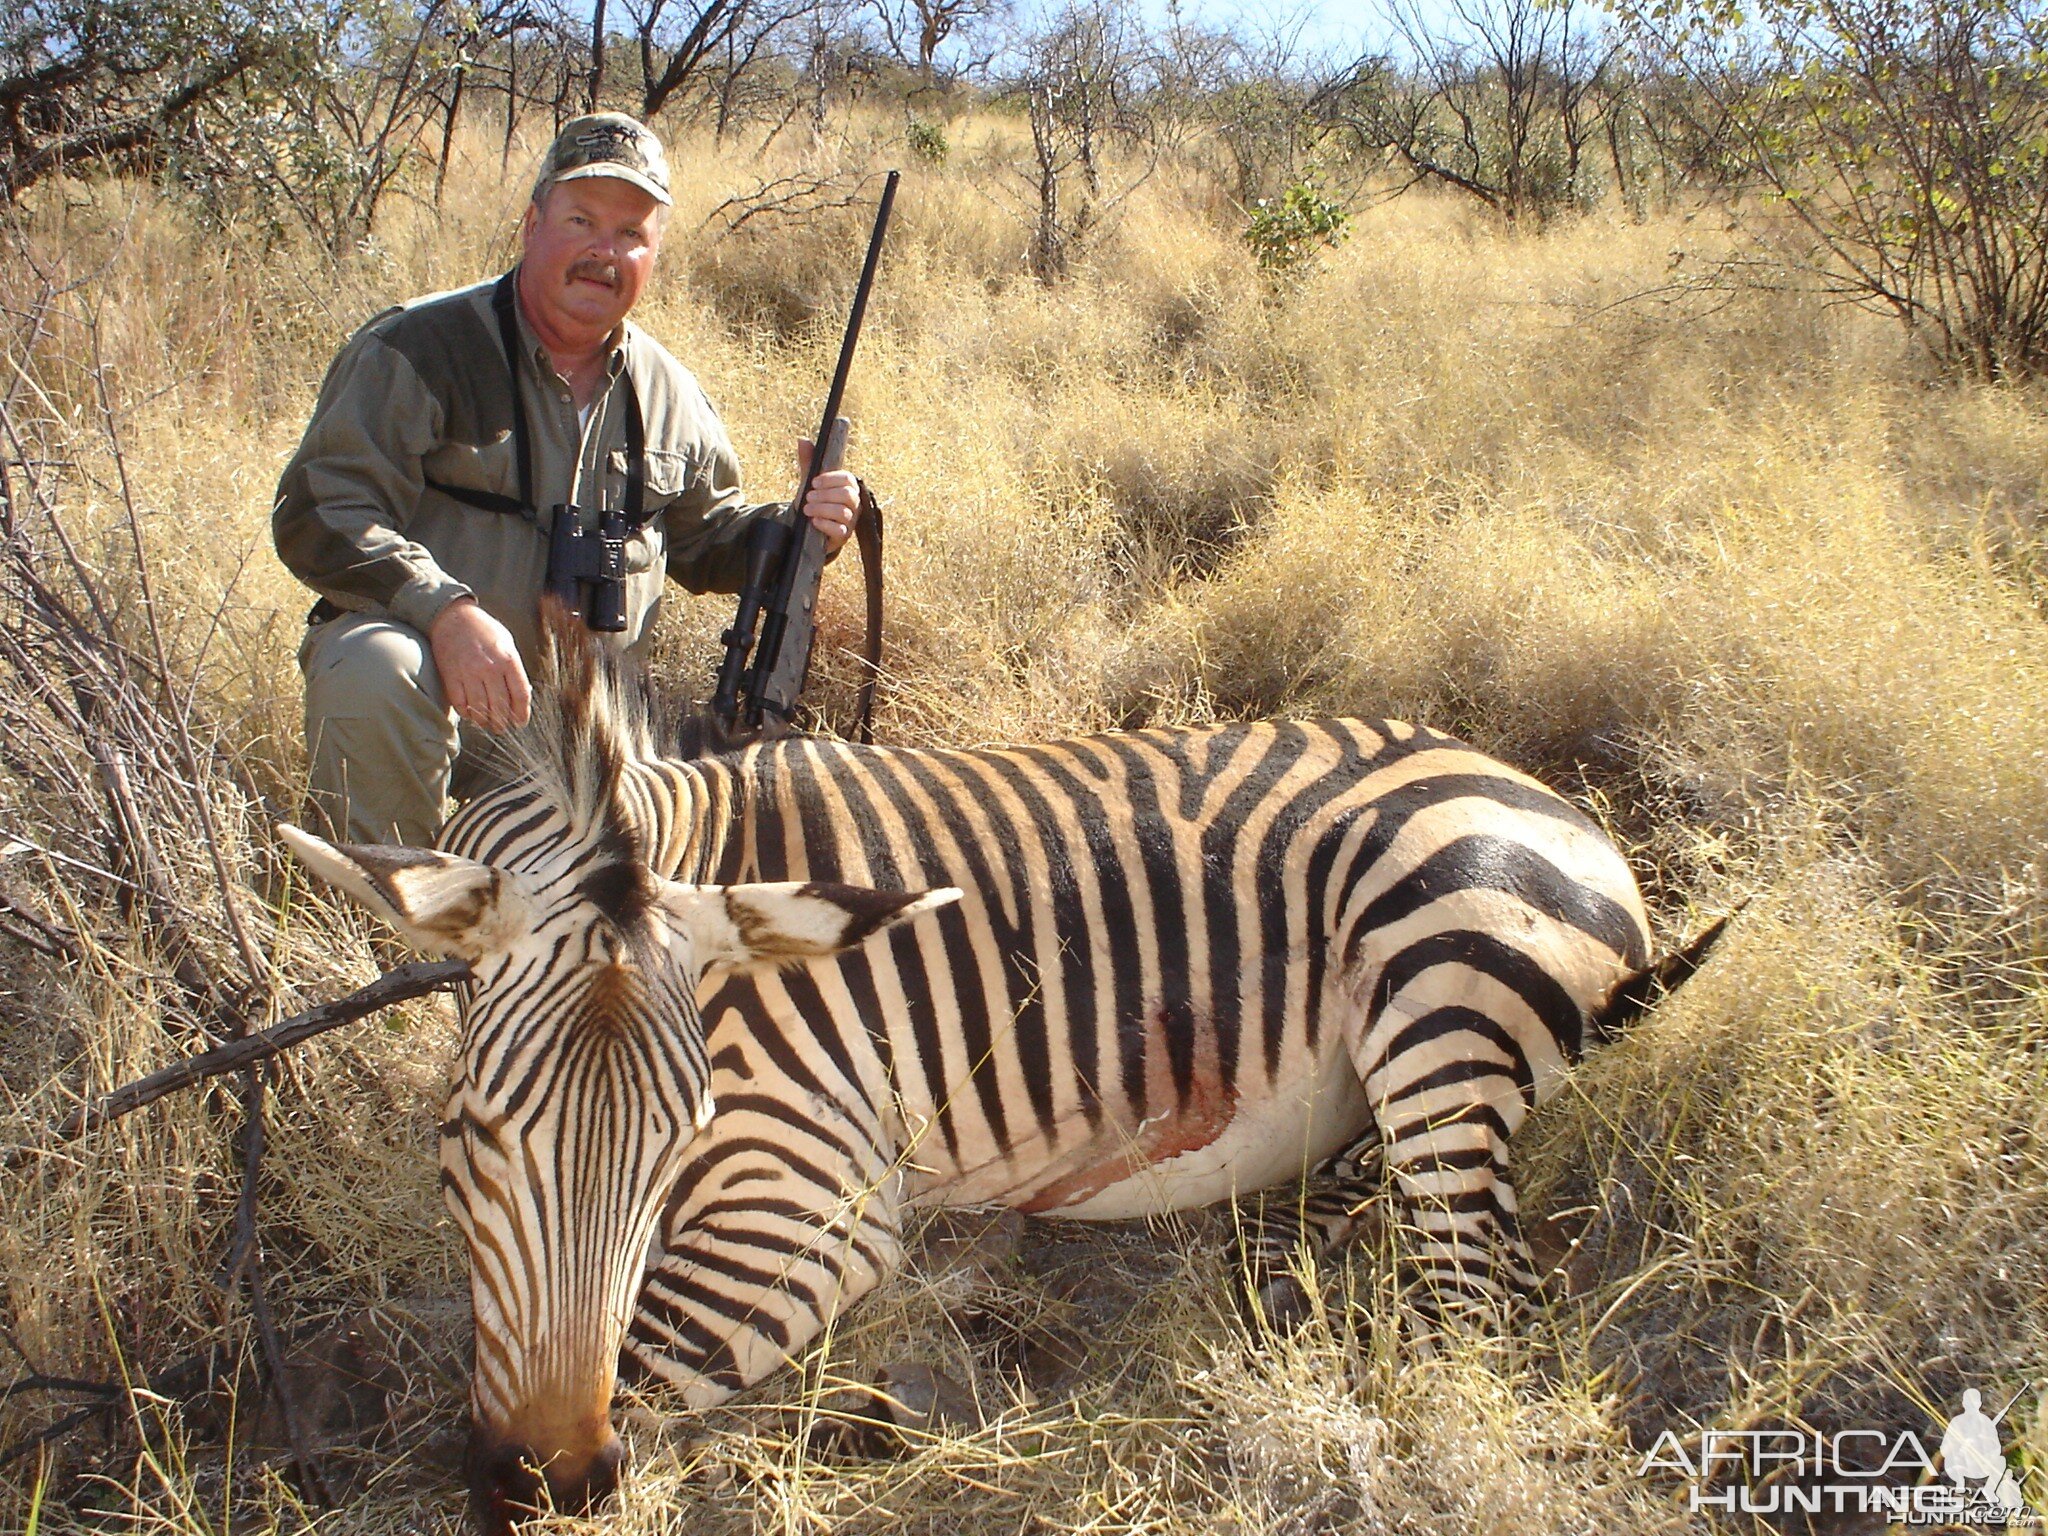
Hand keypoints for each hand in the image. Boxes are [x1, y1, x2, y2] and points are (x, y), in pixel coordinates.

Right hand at [428, 598, 531, 733]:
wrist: (453, 617)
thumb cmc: (484, 631)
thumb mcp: (507, 644)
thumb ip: (514, 669)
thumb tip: (522, 696)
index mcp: (508, 659)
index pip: (521, 695)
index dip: (522, 713)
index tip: (520, 722)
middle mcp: (490, 668)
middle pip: (501, 707)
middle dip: (504, 723)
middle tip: (503, 727)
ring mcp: (469, 673)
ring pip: (481, 709)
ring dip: (486, 722)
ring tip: (488, 724)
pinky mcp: (451, 677)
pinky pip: (461, 704)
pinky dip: (467, 714)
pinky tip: (472, 714)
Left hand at [797, 437, 859, 554]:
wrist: (809, 525)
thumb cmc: (814, 500)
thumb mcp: (809, 481)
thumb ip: (808, 461)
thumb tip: (802, 440)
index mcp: (848, 486)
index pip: (847, 478)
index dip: (831, 479)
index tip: (814, 482)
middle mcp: (854, 503)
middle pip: (847, 495)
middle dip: (825, 495)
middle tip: (808, 496)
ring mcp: (850, 520)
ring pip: (842, 512)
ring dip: (822, 508)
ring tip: (807, 508)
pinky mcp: (844, 535)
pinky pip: (839, 530)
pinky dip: (825, 524)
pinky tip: (814, 521)